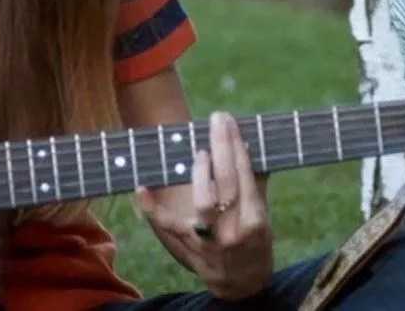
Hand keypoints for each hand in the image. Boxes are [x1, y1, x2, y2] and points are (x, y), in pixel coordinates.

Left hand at [135, 112, 273, 299]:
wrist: (242, 285)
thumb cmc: (254, 243)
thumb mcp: (263, 216)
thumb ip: (255, 183)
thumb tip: (245, 145)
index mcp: (255, 219)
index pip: (245, 175)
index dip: (237, 145)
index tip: (230, 122)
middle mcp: (233, 229)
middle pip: (227, 182)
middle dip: (222, 146)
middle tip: (218, 120)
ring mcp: (209, 240)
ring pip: (203, 202)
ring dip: (200, 174)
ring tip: (200, 152)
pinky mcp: (187, 246)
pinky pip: (167, 225)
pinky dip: (152, 208)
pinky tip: (141, 188)